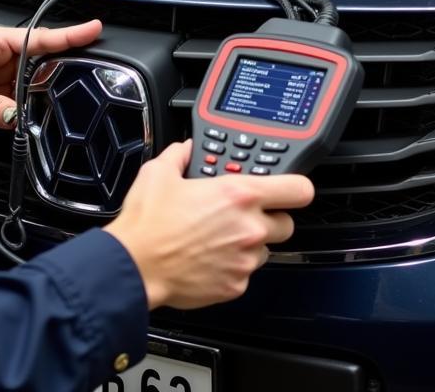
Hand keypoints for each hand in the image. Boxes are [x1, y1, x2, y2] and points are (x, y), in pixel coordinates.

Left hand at [0, 20, 102, 129]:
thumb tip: (19, 117)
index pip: (38, 37)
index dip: (69, 35)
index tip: (93, 29)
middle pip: (39, 57)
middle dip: (60, 66)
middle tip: (85, 74)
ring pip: (30, 77)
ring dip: (40, 88)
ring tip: (57, 98)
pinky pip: (17, 92)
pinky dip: (26, 101)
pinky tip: (33, 110)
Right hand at [105, 140, 313, 309]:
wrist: (135, 265)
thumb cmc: (148, 222)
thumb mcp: (159, 172)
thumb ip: (180, 155)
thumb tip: (186, 149)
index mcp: (237, 195)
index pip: (298, 189)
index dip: (297, 187)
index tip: (290, 188)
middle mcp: (248, 228)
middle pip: (287, 223)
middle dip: (270, 217)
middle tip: (243, 214)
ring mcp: (244, 260)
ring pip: (266, 249)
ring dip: (249, 243)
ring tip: (218, 237)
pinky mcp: (235, 285)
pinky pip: (245, 272)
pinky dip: (232, 265)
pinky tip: (208, 257)